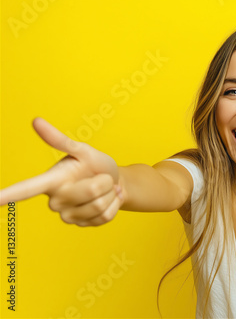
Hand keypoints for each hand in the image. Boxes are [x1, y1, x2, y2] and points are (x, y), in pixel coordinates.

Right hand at [0, 117, 123, 225]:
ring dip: (111, 194)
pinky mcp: (82, 225)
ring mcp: (67, 215)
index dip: (9, 194)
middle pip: (90, 192)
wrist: (115, 181)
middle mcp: (54, 200)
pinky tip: (109, 200)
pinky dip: (115, 205)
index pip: (27, 189)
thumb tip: (36, 121)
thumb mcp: (83, 151)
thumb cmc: (95, 164)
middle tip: (102, 178)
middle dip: (104, 182)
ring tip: (106, 189)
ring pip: (100, 206)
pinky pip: (106, 217)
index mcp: (51, 180)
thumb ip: (61, 140)